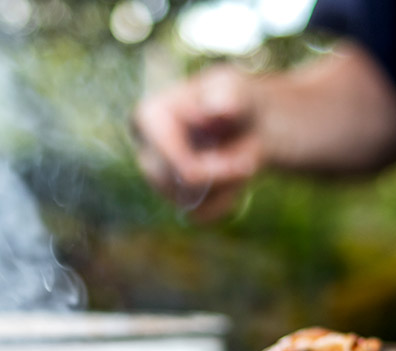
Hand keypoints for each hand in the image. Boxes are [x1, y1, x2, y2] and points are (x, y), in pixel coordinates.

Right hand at [131, 66, 262, 221]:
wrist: (246, 123)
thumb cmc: (237, 100)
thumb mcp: (237, 90)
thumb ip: (229, 97)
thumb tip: (218, 108)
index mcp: (147, 118)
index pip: (175, 165)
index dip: (214, 171)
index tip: (246, 164)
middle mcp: (145, 151)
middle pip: (182, 188)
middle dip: (222, 180)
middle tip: (250, 166)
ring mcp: (156, 179)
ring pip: (191, 204)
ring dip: (225, 189)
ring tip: (241, 166)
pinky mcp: (172, 198)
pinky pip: (200, 216)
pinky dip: (224, 203)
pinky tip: (232, 182)